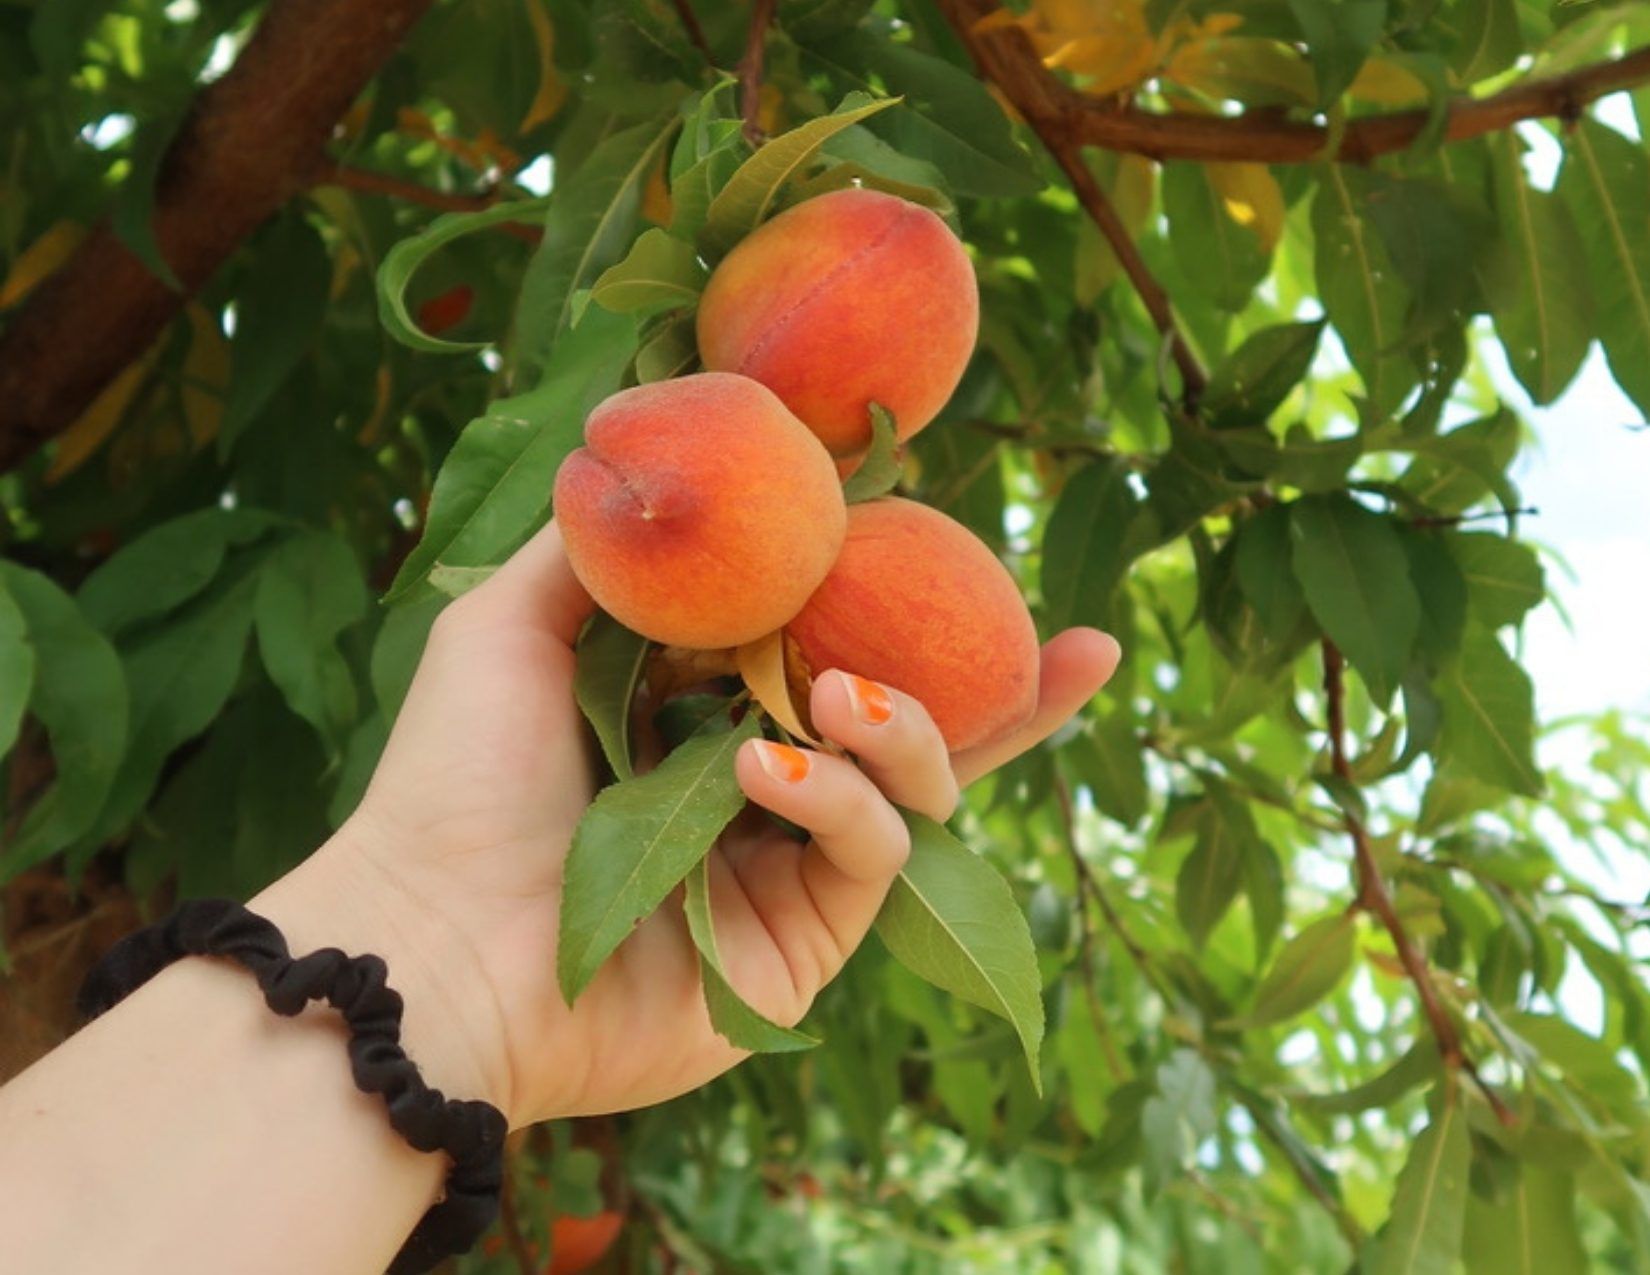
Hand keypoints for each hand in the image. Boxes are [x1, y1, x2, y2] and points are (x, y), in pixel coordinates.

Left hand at [257, 521, 1119, 1127]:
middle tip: (1083, 648)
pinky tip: (769, 774)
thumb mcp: (513, 623)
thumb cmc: (457, 778)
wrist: (435, 941)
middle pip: (917, 731)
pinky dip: (839, 802)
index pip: (836, 649)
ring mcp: (787, 869)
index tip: (969, 548)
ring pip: (916, 790)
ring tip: (837, 696)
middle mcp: (763, 789)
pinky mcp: (801, 942)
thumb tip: (654, 456)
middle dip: (1010, 694)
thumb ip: (598, 548)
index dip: (908, 608)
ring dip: (900, 728)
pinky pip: (872, 855)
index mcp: (708, 711)